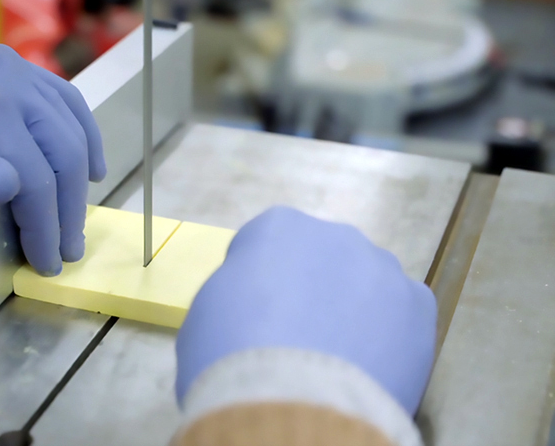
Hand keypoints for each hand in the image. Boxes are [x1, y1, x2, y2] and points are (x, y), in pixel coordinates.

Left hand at [0, 45, 105, 275]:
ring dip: (81, 174)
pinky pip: (61, 98)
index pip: (35, 178)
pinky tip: (86, 159)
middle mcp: (4, 79)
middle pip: (63, 152)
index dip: (46, 227)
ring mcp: (8, 66)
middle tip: (66, 250)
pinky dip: (81, 131)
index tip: (47, 262)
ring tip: (76, 216)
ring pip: (70, 126)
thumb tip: (14, 186)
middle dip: (70, 209)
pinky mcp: (5, 65)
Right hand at [175, 207, 436, 414]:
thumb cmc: (232, 352)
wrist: (290, 401)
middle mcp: (335, 234)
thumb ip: (238, 289)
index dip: (258, 282)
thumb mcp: (209, 310)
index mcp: (278, 226)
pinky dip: (389, 333)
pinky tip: (370, 364)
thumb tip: (255, 299)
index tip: (253, 313)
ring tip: (338, 356)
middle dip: (312, 289)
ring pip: (366, 283)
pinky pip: (401, 313)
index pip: (267, 245)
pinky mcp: (419, 306)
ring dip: (353, 308)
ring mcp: (383, 267)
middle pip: (322, 259)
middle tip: (299, 336)